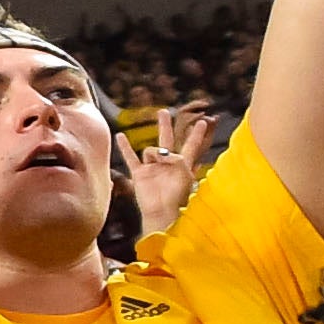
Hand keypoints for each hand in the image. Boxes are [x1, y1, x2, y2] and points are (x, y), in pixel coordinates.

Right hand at [118, 105, 217, 238]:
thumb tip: (161, 153)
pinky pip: (130, 157)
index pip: (192, 145)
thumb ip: (175, 158)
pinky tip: (120, 136)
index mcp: (184, 165)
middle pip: (167, 139)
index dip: (197, 134)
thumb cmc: (177, 196)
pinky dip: (125, 147)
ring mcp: (153, 168)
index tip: (203, 121)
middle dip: (166, 126)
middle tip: (165, 112)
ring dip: (153, 154)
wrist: (161, 212)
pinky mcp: (139, 174)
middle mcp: (168, 164)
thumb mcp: (183, 172)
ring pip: (150, 150)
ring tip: (155, 162)